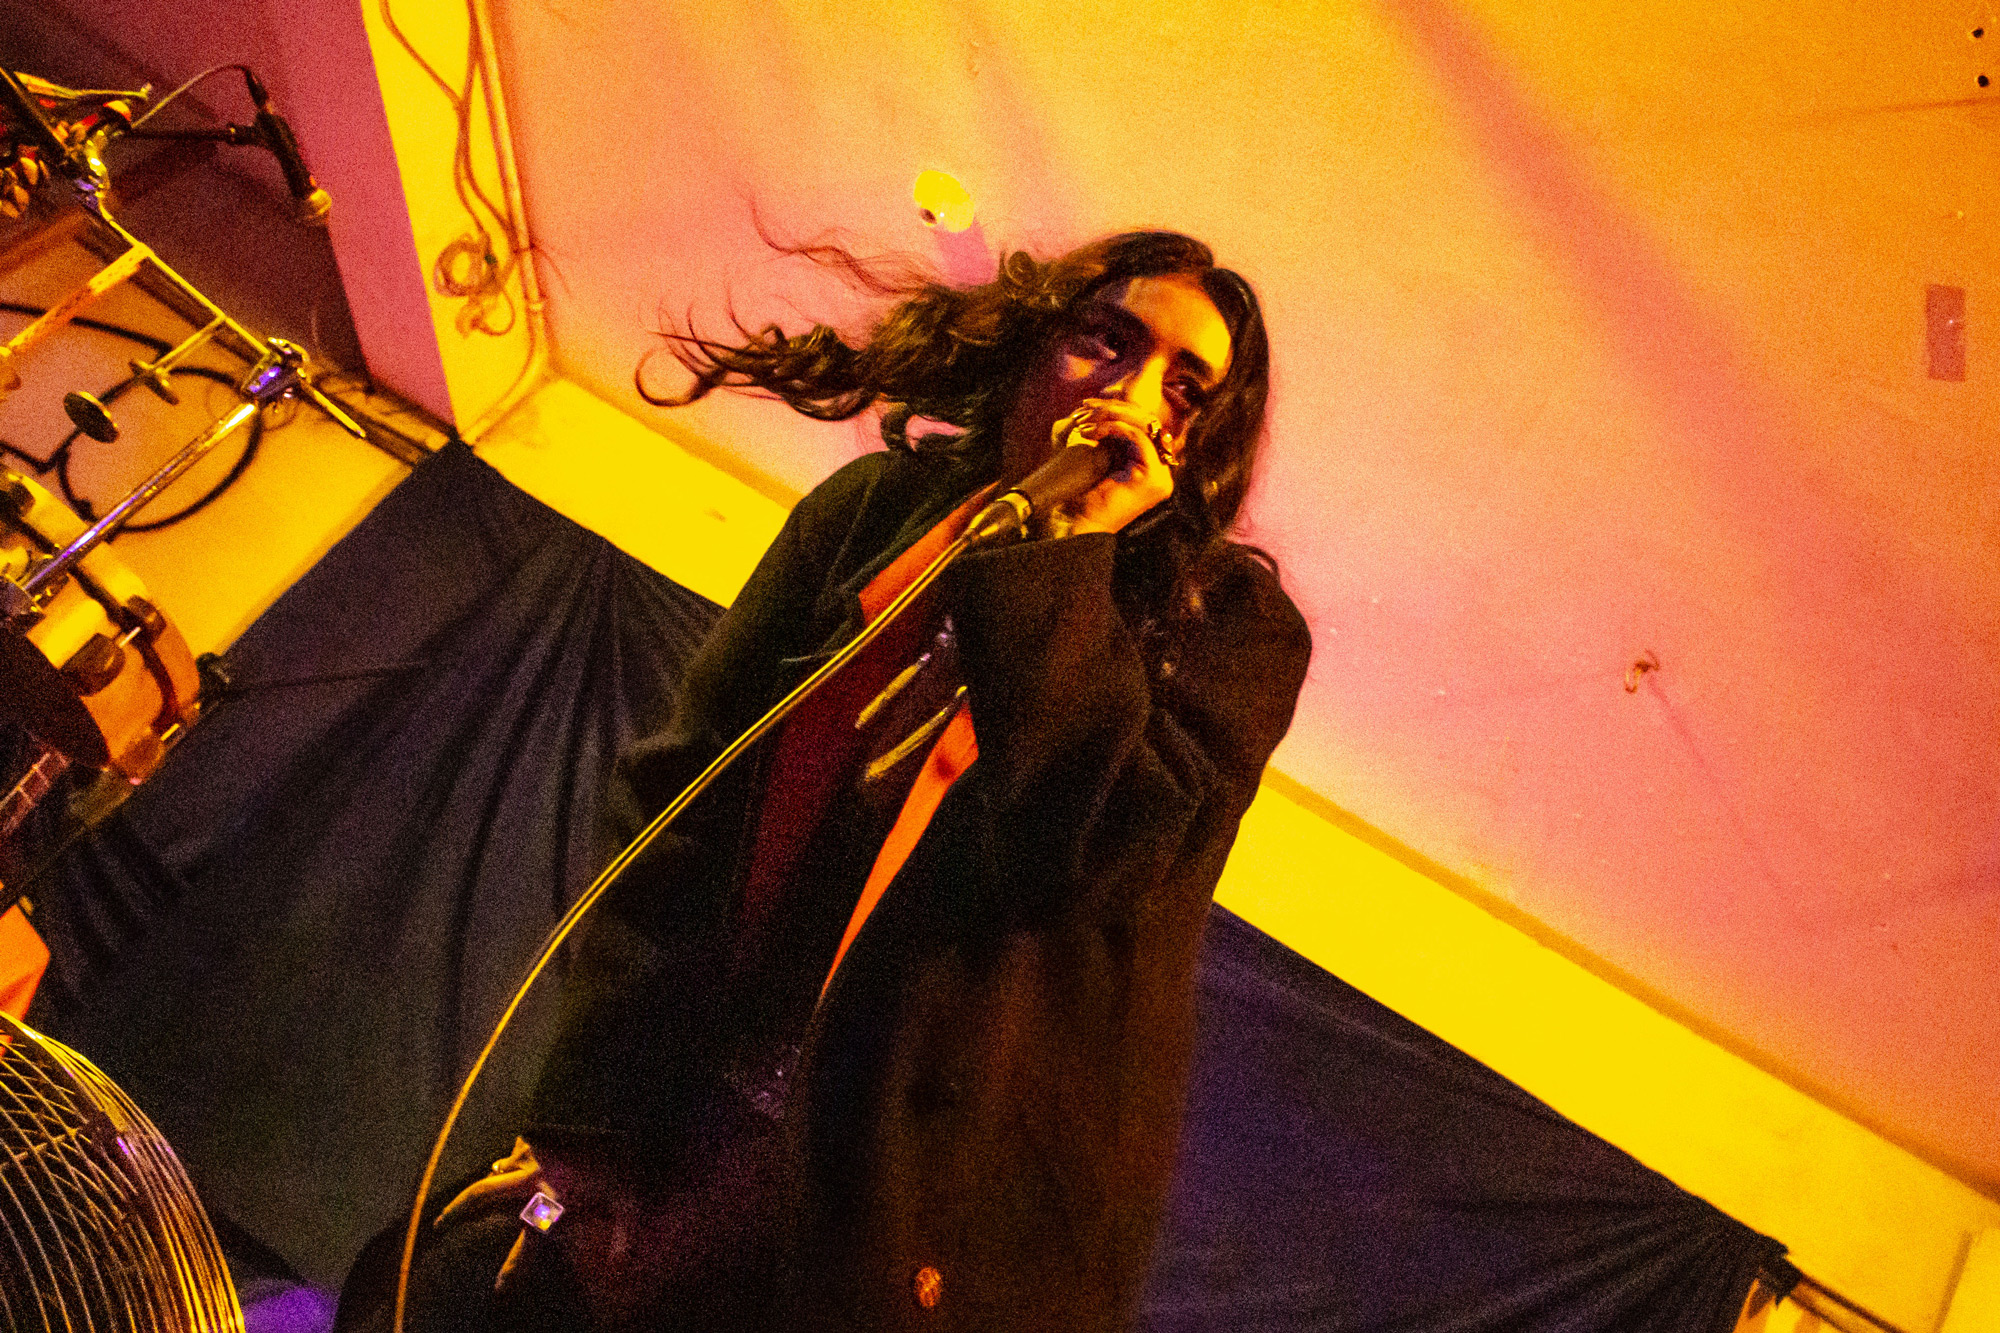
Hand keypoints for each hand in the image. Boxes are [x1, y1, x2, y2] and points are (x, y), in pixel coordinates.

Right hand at [435, 1137, 680, 1327]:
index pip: (524, 1247)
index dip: (511, 1272)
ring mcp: (528, 1152)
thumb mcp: (630, 1201)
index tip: (499, 1292)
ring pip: (495, 1171)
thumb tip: (622, 1261)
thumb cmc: (625, 1159)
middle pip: (480, 1197)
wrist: (616, 1109)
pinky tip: (514, 1162)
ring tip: (478, 1193)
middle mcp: (529, 1178)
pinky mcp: (535, 1133)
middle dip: (456, 1213)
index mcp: (549, 1200)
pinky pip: (514, 1150)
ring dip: (487, 1184)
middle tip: (438, 1226)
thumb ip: (625, 1234)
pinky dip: (512, 1159)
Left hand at [1040, 398, 1176, 536]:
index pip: (1143, 424)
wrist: (1081, 524)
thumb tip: (1110, 405)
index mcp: (1152, 466)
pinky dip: (1116, 429)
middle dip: (1114, 409)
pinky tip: (1095, 431)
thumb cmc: (1084, 495)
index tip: (1089, 406)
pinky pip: (1139, 438)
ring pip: (1144, 426)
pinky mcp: (1154, 477)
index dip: (1117, 409)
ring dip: (1112, 417)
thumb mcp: (1101, 456)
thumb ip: (1113, 435)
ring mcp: (1162, 475)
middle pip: (1146, 422)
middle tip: (1086, 407)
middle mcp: (1162, 471)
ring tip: (1087, 420)